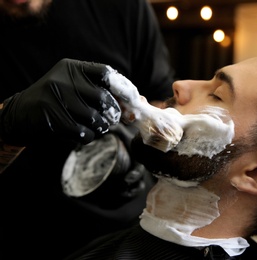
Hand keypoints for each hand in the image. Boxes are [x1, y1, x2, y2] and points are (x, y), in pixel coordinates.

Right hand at [0, 58, 120, 145]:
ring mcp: (56, 99)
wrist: (20, 114)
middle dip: (112, 114)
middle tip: (111, 119)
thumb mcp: (73, 85)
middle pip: (103, 99)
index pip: (106, 73)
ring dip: (100, 127)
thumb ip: (99, 89)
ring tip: (95, 126)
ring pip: (95, 119)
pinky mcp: (52, 120)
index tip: (130, 100)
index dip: (122, 88)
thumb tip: (135, 101)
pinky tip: (82, 133)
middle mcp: (63, 80)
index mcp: (72, 68)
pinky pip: (84, 133)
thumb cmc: (57, 100)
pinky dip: (89, 136)